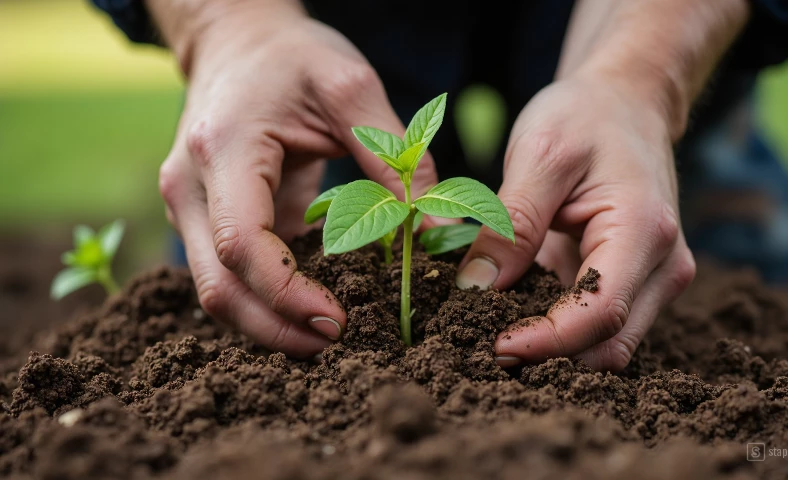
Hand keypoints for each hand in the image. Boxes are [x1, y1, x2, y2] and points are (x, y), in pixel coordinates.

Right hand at [155, 1, 441, 357]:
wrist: (238, 42)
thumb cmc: (292, 58)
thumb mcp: (350, 88)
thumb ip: (393, 157)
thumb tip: (434, 229)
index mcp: (223, 149)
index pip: (242, 244)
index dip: (288, 295)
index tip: (339, 322)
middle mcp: (188, 185)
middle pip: (219, 287)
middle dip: (276, 329)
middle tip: (339, 349)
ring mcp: (187, 206)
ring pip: (217, 291)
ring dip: (269, 324)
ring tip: (332, 338)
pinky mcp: (202, 218)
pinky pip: (229, 275)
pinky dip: (267, 300)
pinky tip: (314, 306)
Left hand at [456, 73, 695, 370]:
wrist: (626, 103)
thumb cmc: (585, 118)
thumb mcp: (538, 156)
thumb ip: (511, 225)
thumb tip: (476, 290)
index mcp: (642, 231)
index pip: (598, 314)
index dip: (544, 341)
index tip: (491, 344)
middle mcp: (663, 266)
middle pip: (607, 345)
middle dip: (547, 355)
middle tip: (481, 340)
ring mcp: (654, 279)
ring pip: (605, 345)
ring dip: (553, 347)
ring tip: (493, 326)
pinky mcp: (634, 281)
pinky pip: (597, 324)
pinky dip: (558, 327)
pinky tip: (515, 310)